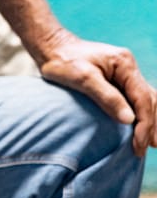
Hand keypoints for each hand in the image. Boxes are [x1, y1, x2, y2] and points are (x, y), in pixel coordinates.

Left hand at [39, 29, 156, 155]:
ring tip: (149, 144)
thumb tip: (129, 120)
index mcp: (124, 63)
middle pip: (149, 100)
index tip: (138, 145)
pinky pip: (136, 99)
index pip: (143, 99)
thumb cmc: (63, 61)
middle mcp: (128, 67)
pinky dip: (141, 114)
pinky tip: (140, 128)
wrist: (50, 47)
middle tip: (144, 150)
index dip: (144, 124)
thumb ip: (107, 97)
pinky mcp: (118, 79)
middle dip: (150, 126)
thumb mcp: (82, 78)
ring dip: (150, 122)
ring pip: (146, 100)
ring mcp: (124, 73)